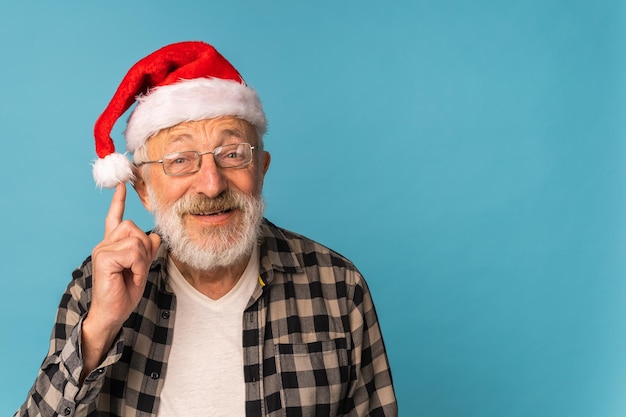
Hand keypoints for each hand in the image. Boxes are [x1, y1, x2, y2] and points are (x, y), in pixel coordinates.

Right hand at [81, 183, 160, 376]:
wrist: (113, 313)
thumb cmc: (125, 292)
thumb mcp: (141, 268)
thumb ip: (146, 250)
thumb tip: (156, 235)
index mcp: (113, 244)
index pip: (115, 218)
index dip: (118, 201)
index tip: (122, 184)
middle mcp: (105, 243)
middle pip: (134, 228)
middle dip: (145, 249)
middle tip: (138, 269)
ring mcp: (102, 249)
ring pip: (136, 240)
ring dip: (142, 260)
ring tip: (133, 275)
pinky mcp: (104, 257)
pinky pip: (132, 251)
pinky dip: (138, 266)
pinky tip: (130, 277)